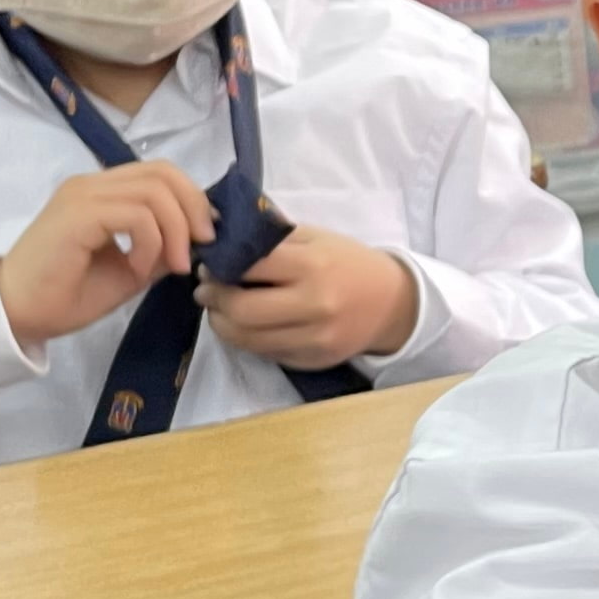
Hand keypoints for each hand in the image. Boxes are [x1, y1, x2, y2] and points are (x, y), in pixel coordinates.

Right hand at [0, 161, 217, 345]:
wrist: (18, 313)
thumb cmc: (67, 295)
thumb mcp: (131, 270)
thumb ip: (161, 248)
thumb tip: (196, 239)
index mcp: (103, 192)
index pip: (160, 173)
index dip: (193, 198)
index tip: (205, 237)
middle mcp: (92, 184)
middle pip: (163, 173)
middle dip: (194, 209)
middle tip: (198, 249)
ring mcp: (83, 194)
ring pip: (155, 191)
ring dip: (174, 232)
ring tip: (168, 267)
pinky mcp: (78, 213)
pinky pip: (136, 215)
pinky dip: (151, 243)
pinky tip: (139, 269)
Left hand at [200, 225, 420, 365]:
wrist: (393, 304)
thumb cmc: (348, 263)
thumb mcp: (316, 238)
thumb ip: (272, 239)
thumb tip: (221, 240)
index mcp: (312, 265)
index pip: (248, 266)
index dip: (219, 265)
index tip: (210, 264)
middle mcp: (313, 304)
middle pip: (240, 309)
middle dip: (213, 299)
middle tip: (206, 291)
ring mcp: (314, 337)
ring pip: (246, 338)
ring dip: (222, 323)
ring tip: (220, 309)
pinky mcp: (312, 360)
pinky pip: (265, 353)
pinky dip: (247, 339)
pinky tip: (247, 325)